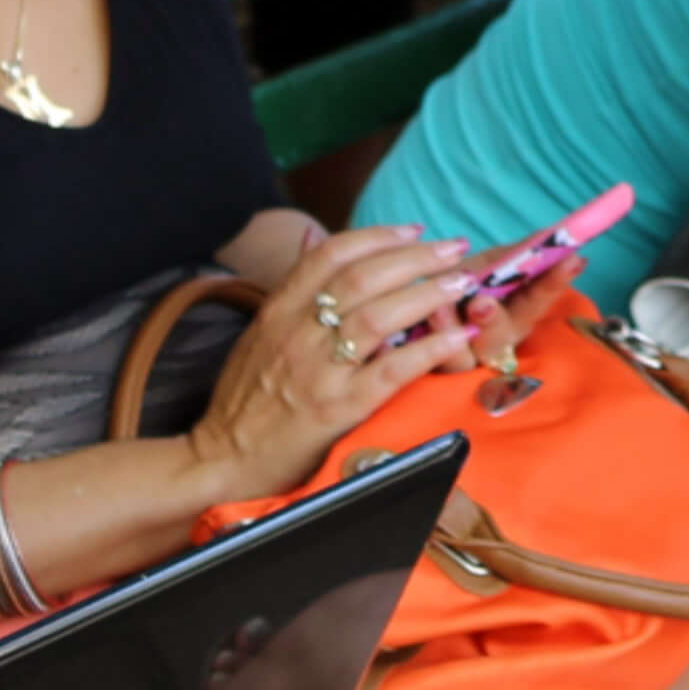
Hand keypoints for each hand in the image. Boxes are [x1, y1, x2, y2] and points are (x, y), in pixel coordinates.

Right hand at [184, 222, 484, 497]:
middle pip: (364, 277)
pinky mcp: (338, 408)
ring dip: (429, 293)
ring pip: (380, 315)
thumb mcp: (260, 331)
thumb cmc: (246, 398)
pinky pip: (391, 371)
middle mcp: (298, 332)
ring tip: (463, 282)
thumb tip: (313, 235)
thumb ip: (291, 286)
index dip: (379, 235)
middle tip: (455, 248)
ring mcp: (319, 370)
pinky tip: (458, 337)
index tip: (415, 230)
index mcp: (279, 309)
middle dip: (417, 257)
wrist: (225, 459)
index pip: (332, 254)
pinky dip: (429, 349)